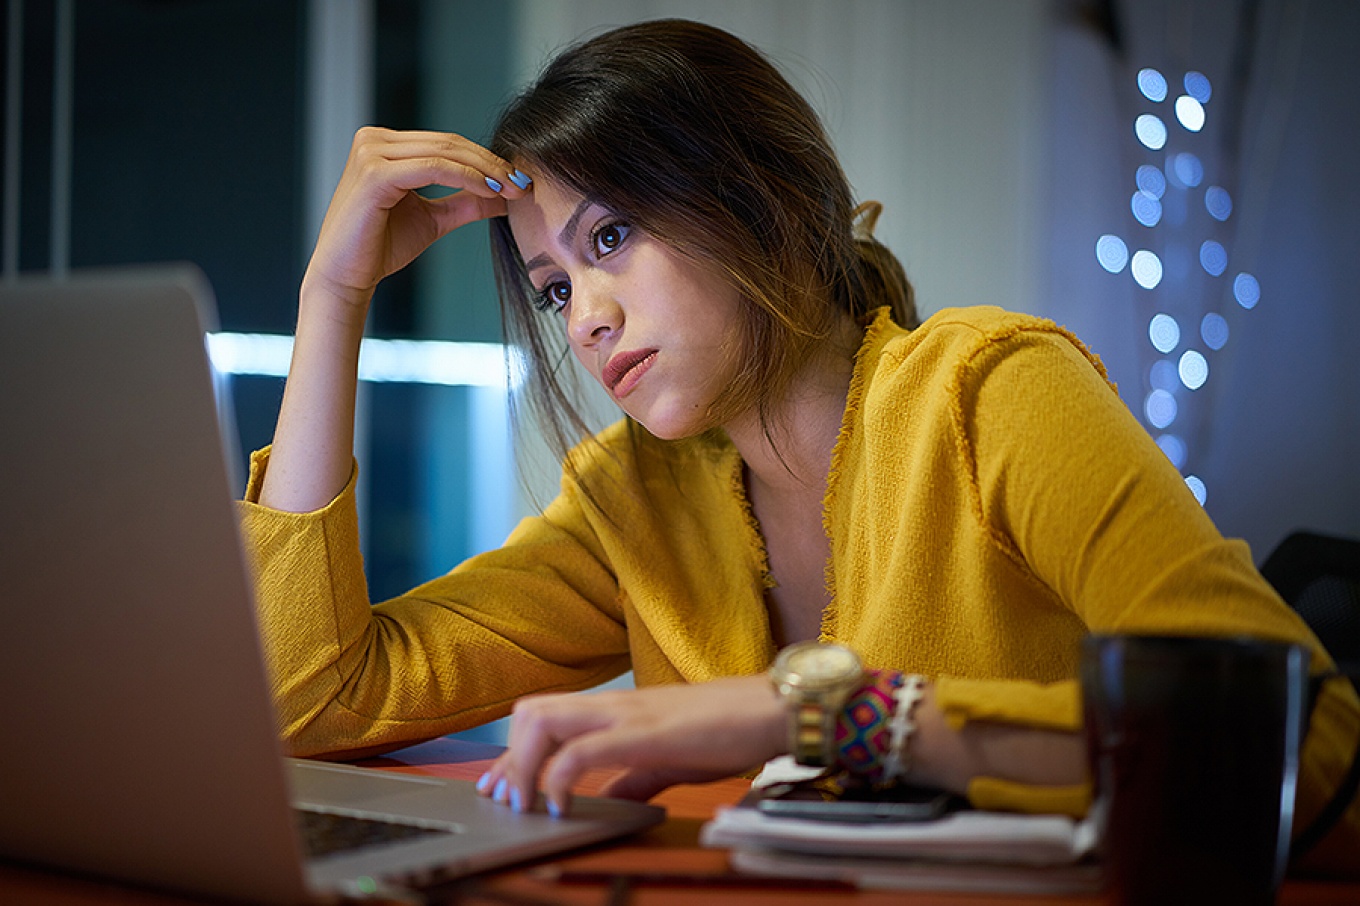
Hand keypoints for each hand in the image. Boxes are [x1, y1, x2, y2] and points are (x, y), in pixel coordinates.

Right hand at [302, 127, 529, 312]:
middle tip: (523, 183)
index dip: (486, 159)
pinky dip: (466, 178)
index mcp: (384, 145)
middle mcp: (374, 140)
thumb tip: (505, 194)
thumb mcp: (433, 219)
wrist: (346, 276)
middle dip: (492, 164)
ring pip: (444, 153)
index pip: (447, 144)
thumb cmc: (380, 247)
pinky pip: (432, 168)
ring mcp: (371, 153)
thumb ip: (465, 201)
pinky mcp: (374, 173)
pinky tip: (490, 192)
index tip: (519, 180)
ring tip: (512, 189)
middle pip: (449, 143)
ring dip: (485, 171)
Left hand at [475, 675, 786, 815]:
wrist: (774, 708)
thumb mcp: (670, 760)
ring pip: (544, 721)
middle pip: (530, 712)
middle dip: (508, 758)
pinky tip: (563, 805)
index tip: (498, 787)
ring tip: (528, 803)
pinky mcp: (645, 733)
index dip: (511, 754)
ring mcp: (627, 715)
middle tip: (506, 799)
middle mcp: (613, 705)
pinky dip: (560, 777)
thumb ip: (634, 779)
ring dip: (523, 766)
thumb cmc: (728, 729)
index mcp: (617, 710)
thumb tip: (605, 802)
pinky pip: (584, 749)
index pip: (544, 717)